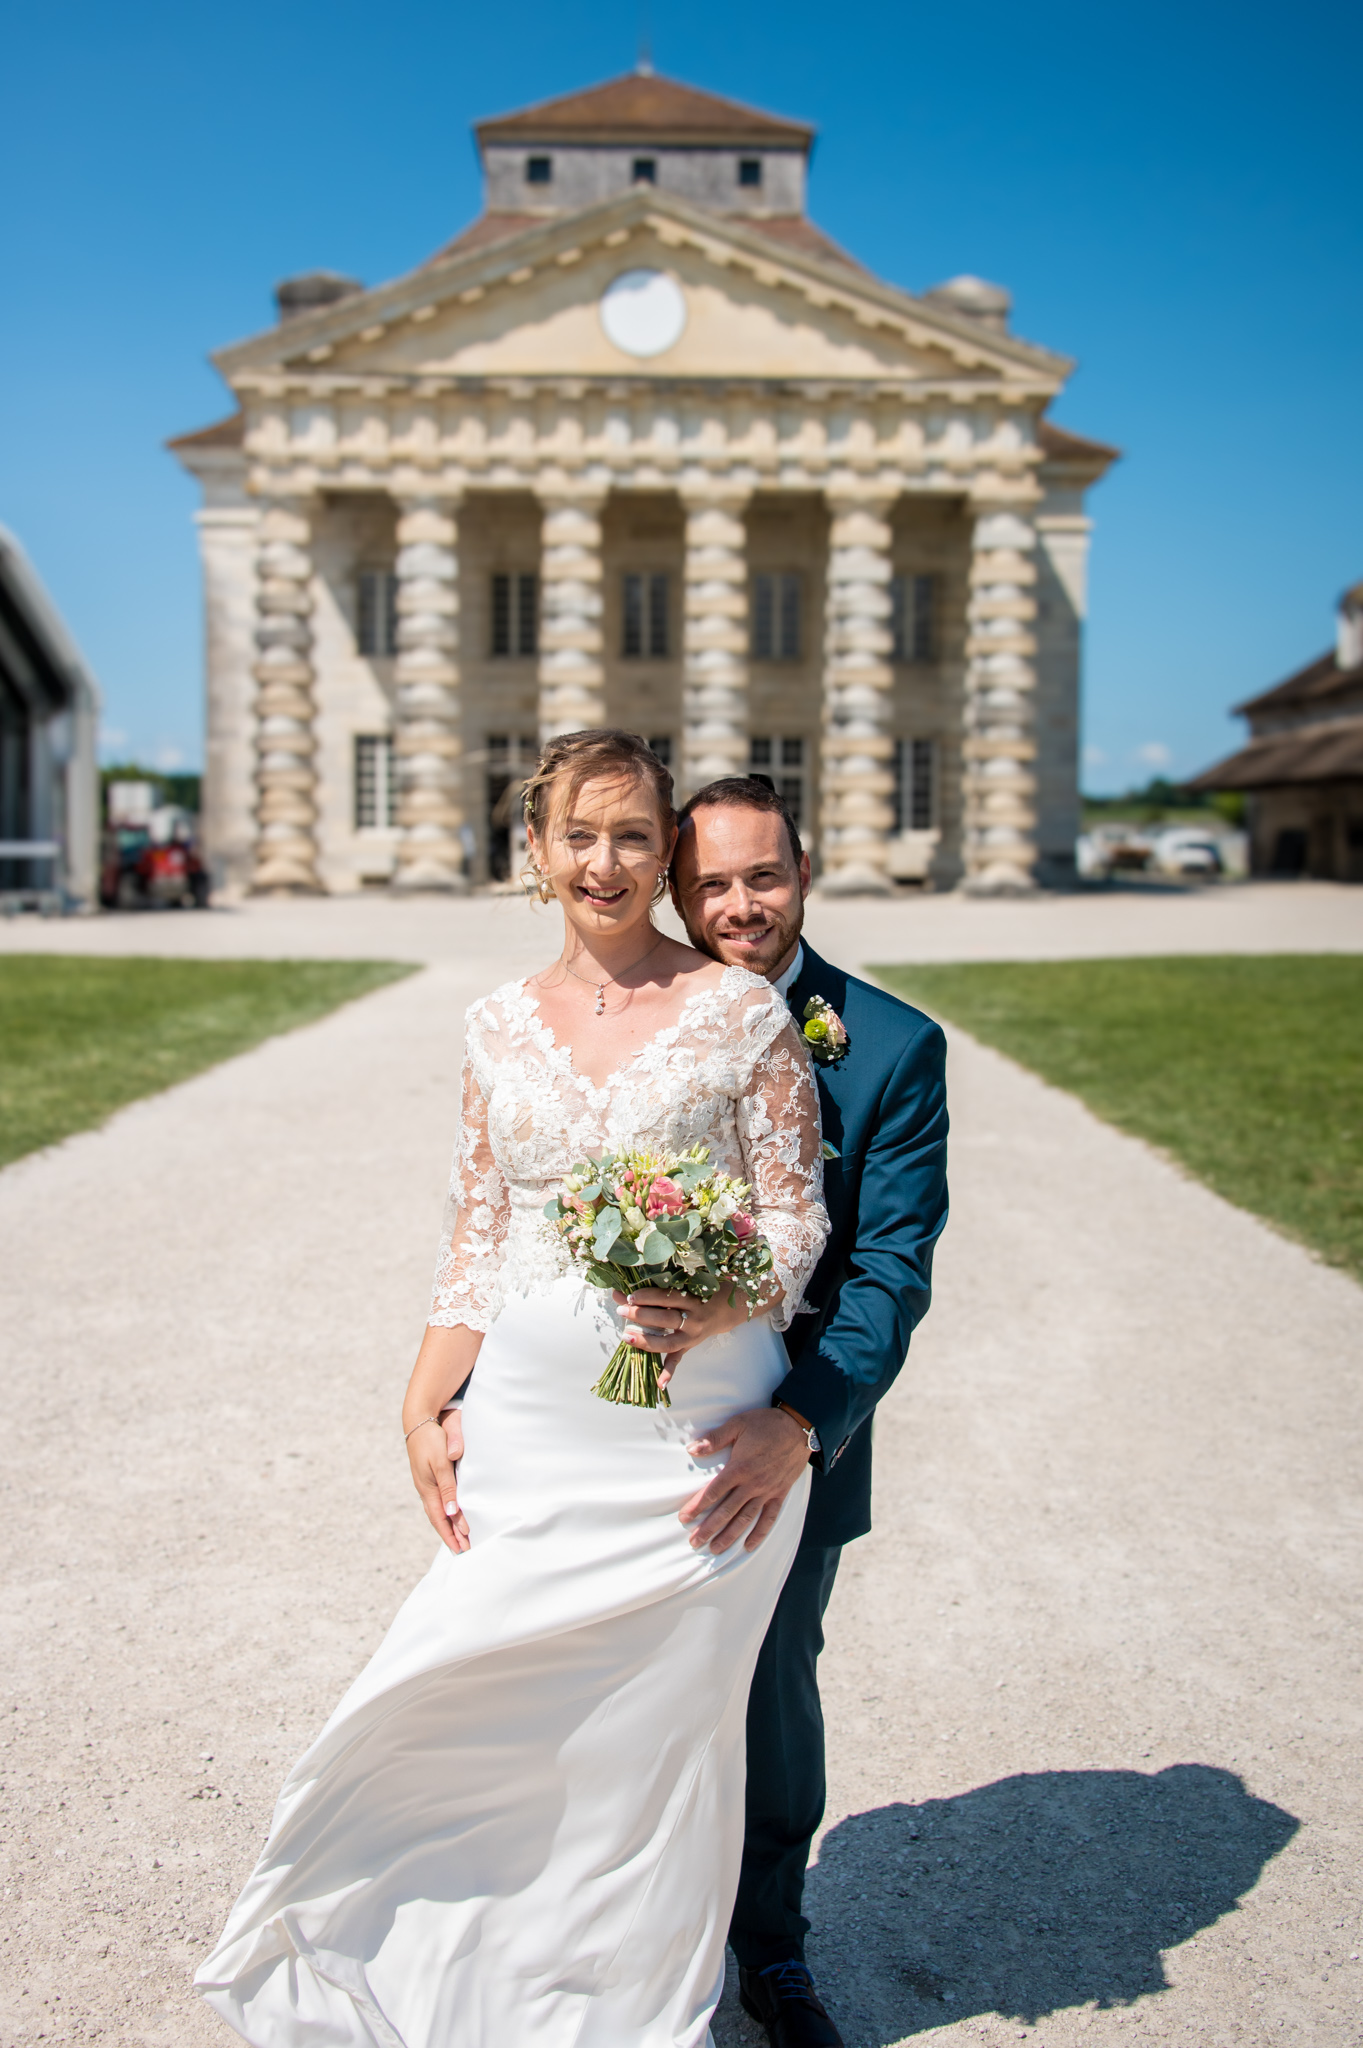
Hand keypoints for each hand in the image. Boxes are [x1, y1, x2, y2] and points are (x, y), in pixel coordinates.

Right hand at [405, 1412, 468, 1553]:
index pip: (440, 1519)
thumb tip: (451, 1512)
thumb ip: (448, 1487)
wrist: (418, 1421)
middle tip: (463, 1550)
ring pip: (437, 1510)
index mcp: (428, 1489)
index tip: (461, 1549)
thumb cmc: (432, 1440)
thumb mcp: (441, 1464)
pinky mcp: (428, 1476)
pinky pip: (437, 1500)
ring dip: (448, 1525)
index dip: (450, 1535)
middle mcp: (425, 1489)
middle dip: (450, 1535)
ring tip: (458, 1538)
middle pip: (438, 1519)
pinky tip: (449, 1514)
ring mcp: (425, 1483)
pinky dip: (444, 1512)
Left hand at [611, 1287, 753, 1388]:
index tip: (630, 1295)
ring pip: (669, 1342)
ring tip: (627, 1337)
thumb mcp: (681, 1287)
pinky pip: (678, 1359)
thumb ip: (653, 1290)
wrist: (724, 1308)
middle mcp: (693, 1318)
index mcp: (692, 1299)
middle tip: (622, 1311)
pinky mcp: (689, 1346)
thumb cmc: (698, 1293)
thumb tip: (618, 1291)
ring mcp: (691, 1335)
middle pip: (666, 1318)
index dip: (648, 1296)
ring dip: (647, 1341)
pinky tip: (659, 1384)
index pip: (668, 1297)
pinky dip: (668, 1372)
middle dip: (642, 1315)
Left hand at [679, 1406, 809, 1553]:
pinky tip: (749, 1546)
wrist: (799, 1427)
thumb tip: (692, 1449)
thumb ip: (714, 1439)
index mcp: (739, 1467)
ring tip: (715, 1549)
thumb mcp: (738, 1424)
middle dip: (709, 1528)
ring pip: (745, 1519)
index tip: (685, 1518)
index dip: (697, 1506)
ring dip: (730, 1536)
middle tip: (695, 1542)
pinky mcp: (780, 1494)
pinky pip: (769, 1518)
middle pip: (726, 1511)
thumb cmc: (767, 1424)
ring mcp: (767, 1491)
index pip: (713, 1492)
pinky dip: (759, 1533)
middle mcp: (752, 1484)